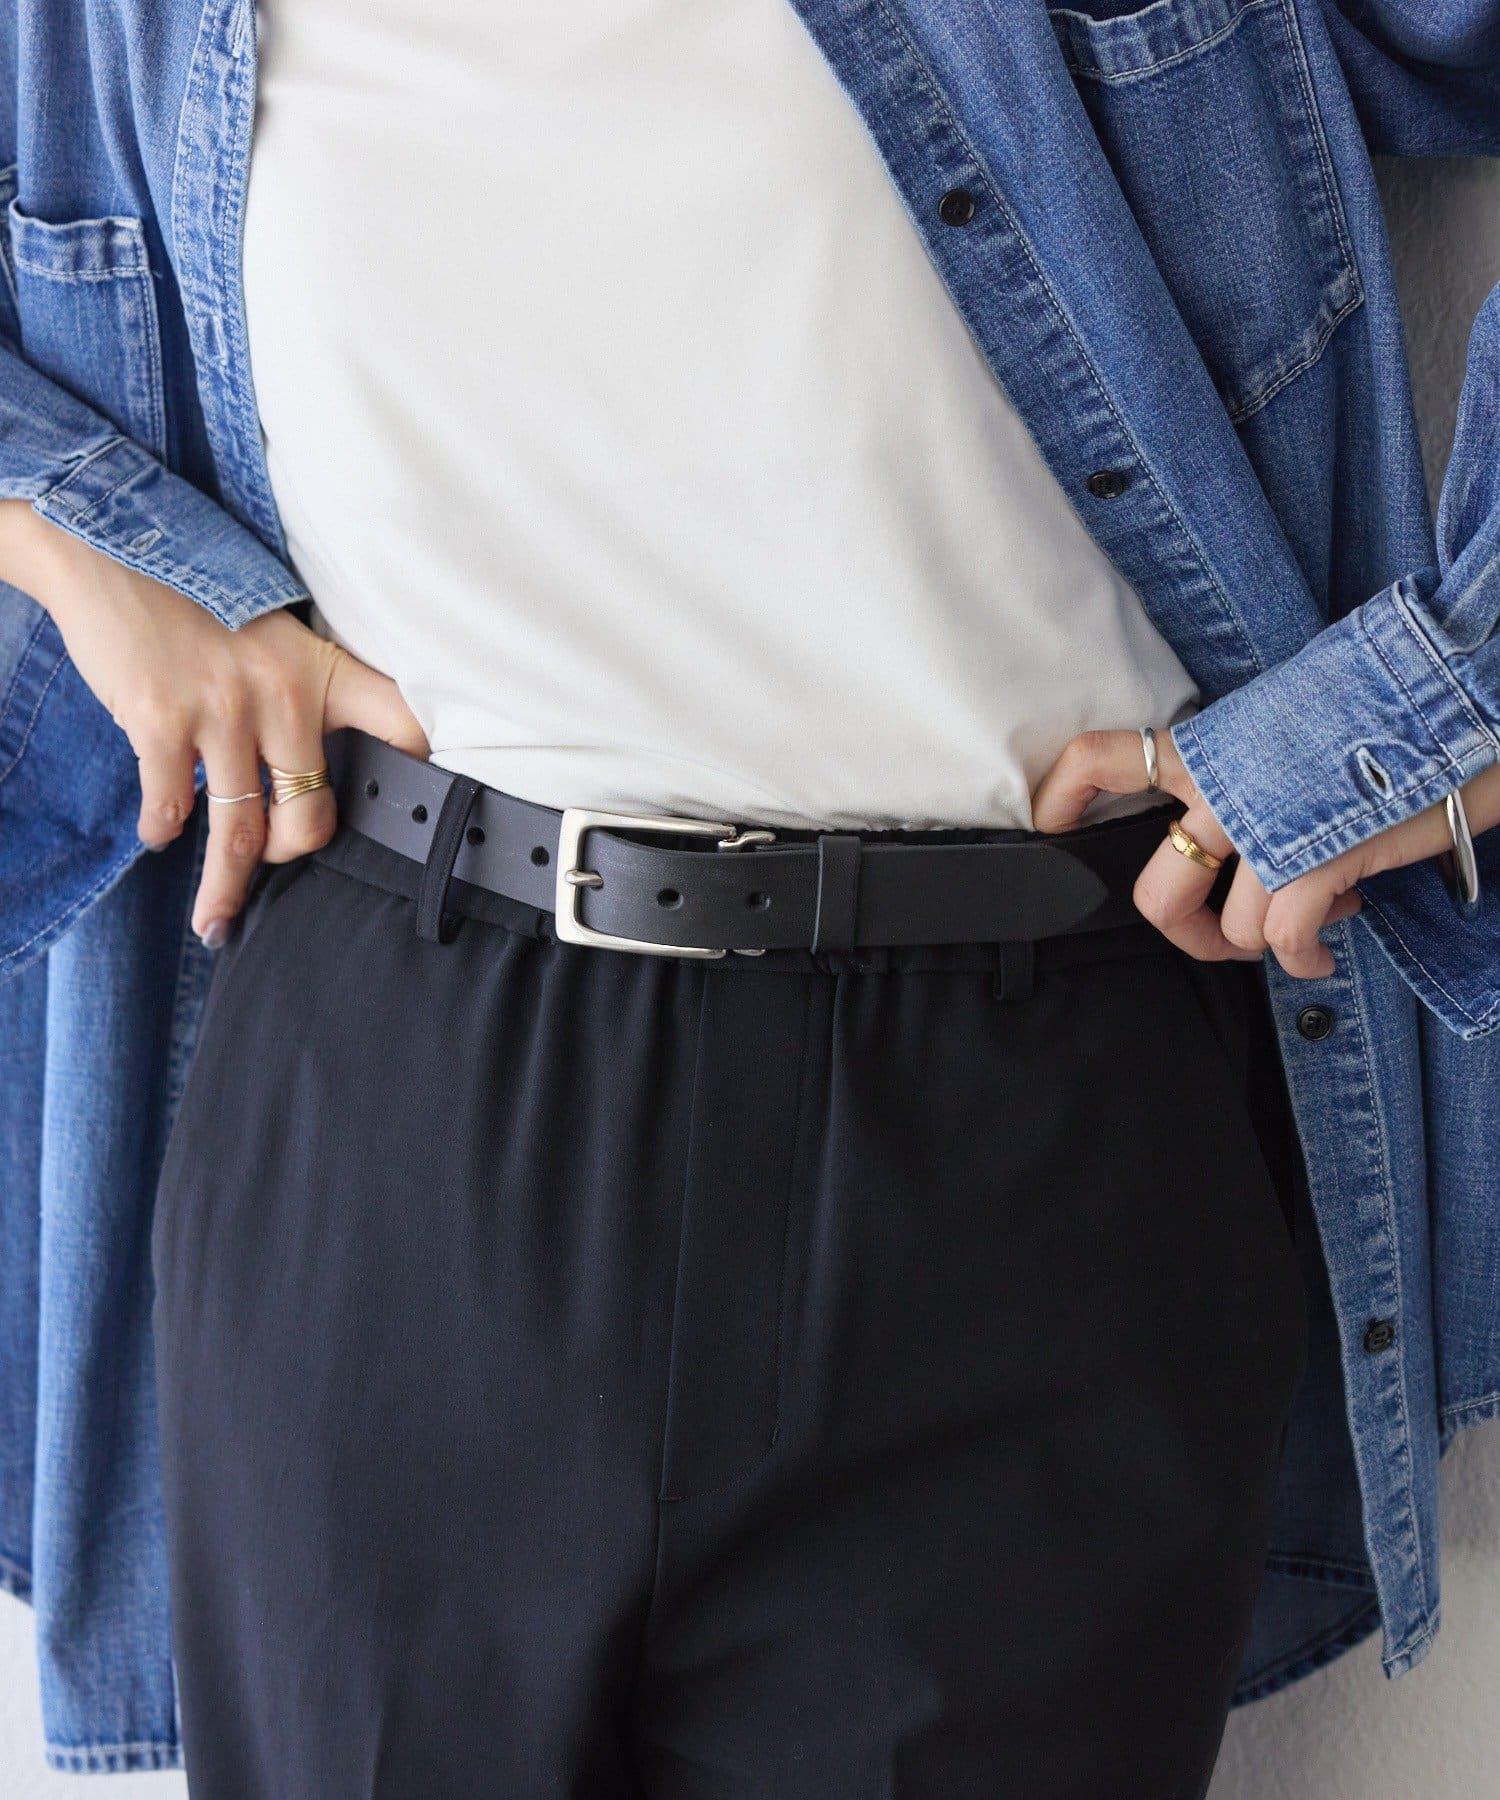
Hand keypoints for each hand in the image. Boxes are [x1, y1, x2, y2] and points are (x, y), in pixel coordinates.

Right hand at [0, 503, 428, 945]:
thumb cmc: (200, 595)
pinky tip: (160, 834)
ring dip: (226, 885)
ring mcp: (222, 712)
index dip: (418, 774)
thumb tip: (317, 763)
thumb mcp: (276, 630)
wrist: (110, 546)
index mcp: (321, 670)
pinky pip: (173, 807)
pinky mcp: (162, 722)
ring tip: (216, 920)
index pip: (401, 725)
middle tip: (278, 860)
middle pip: (314, 815)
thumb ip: (304, 689)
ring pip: (241, 832)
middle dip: (294, 854)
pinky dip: (163, 829)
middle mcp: (283, 696)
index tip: (422, 817)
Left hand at [1031, 727, 1499, 978]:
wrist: (1467, 682)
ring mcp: (1265, 825)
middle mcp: (1225, 785)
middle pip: (1155, 890)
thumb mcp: (1303, 714)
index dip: (1062, 802)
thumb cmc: (1396, 702)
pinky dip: (1305, 958)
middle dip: (1189, 932)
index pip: (1104, 759)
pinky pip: (1283, 940)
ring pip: (1225, 928)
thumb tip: (1255, 811)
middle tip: (1226, 933)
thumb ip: (1260, 761)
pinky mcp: (1315, 860)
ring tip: (1311, 923)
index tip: (1054, 830)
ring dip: (1265, 946)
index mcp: (1215, 742)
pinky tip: (1325, 946)